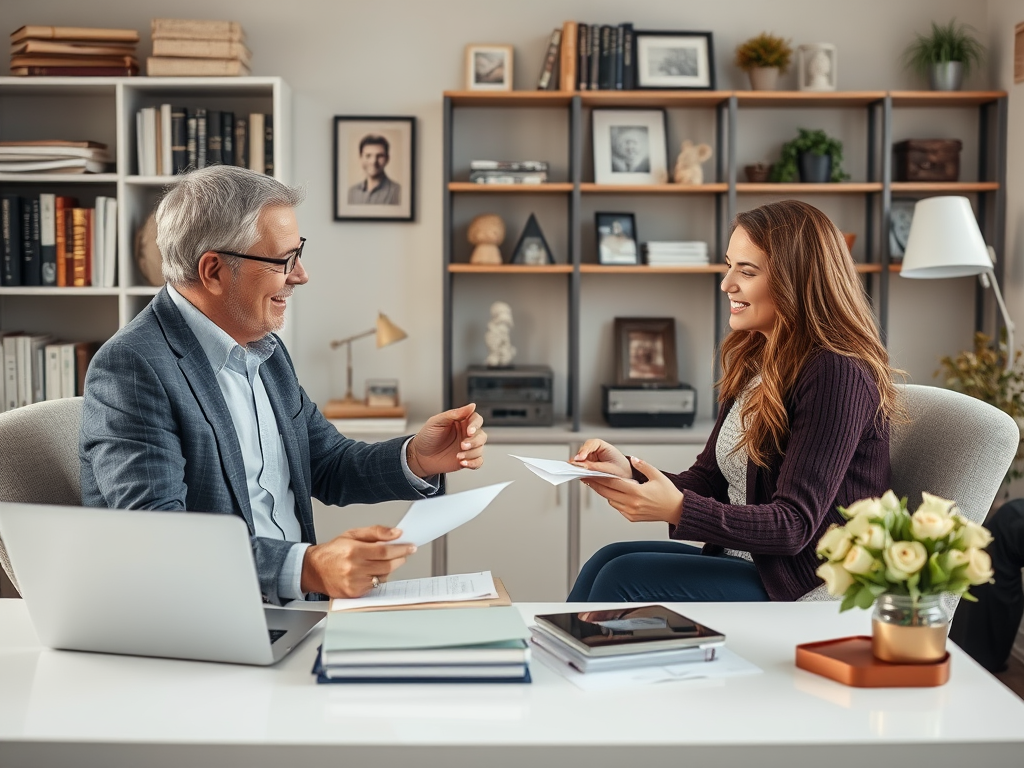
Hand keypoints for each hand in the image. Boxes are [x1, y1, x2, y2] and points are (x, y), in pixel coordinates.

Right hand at [300, 525, 416, 597]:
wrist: (314, 570)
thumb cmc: (333, 551)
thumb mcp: (352, 534)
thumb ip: (376, 532)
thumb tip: (396, 533)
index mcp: (353, 551)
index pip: (384, 551)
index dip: (401, 548)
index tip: (410, 546)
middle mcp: (353, 568)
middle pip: (387, 565)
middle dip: (400, 558)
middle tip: (404, 552)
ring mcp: (354, 583)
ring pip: (383, 576)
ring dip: (390, 568)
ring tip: (384, 560)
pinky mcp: (354, 593)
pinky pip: (375, 586)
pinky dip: (379, 577)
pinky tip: (373, 571)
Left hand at [407, 403, 486, 476]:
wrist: (420, 456)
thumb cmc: (427, 437)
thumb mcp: (437, 422)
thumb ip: (454, 413)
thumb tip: (471, 406)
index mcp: (461, 422)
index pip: (476, 419)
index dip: (475, 425)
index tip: (469, 431)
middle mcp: (466, 434)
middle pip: (481, 435)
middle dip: (474, 441)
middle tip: (462, 445)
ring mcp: (467, 447)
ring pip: (480, 448)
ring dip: (471, 453)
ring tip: (458, 456)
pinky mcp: (467, 459)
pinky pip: (478, 461)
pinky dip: (473, 463)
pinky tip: (463, 462)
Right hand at [572, 439, 630, 478]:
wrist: (626, 475)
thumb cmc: (621, 468)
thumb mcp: (610, 468)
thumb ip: (595, 467)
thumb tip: (581, 466)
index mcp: (601, 445)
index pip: (590, 444)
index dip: (584, 451)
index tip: (579, 458)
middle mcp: (593, 451)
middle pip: (581, 453)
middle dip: (578, 460)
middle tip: (575, 467)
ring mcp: (589, 459)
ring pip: (579, 462)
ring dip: (578, 467)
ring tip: (578, 473)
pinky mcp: (587, 468)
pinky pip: (581, 469)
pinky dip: (580, 472)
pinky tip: (581, 476)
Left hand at [583, 456, 683, 524]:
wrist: (676, 510)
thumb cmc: (668, 494)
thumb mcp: (657, 475)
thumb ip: (643, 466)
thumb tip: (632, 459)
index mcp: (637, 492)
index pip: (613, 482)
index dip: (599, 476)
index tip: (591, 471)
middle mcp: (632, 503)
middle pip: (607, 492)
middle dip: (595, 484)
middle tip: (587, 476)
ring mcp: (631, 512)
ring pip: (610, 500)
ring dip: (604, 492)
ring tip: (598, 483)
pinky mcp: (631, 517)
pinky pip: (617, 507)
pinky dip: (613, 500)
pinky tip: (613, 493)